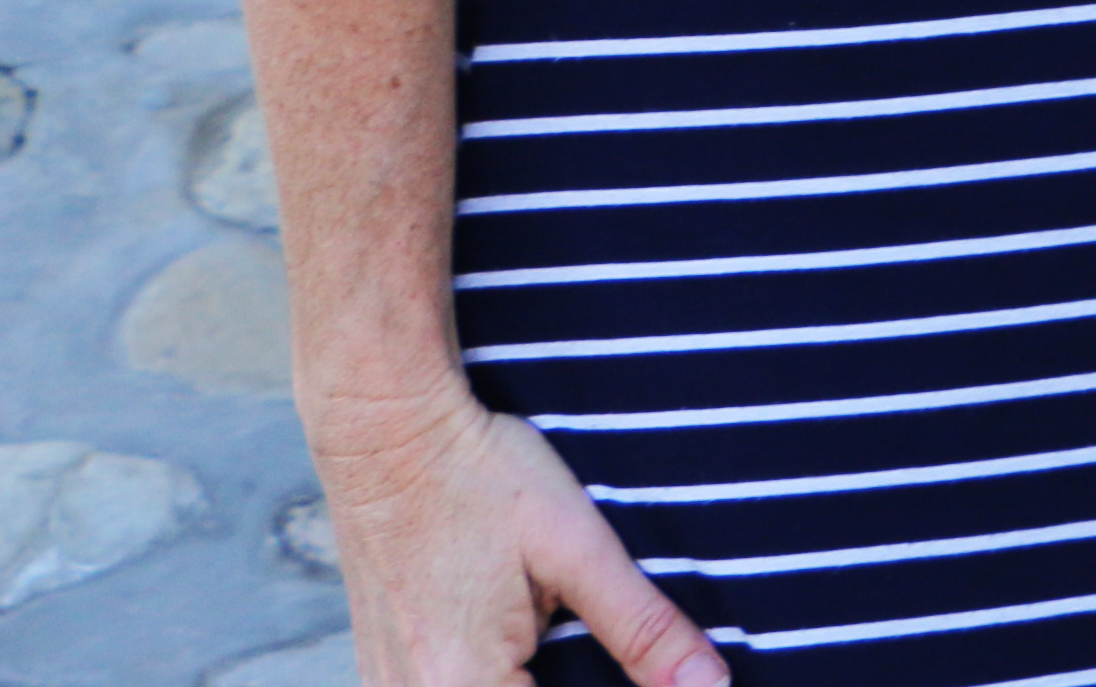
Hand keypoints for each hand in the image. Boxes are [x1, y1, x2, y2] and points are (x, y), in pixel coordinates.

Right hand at [322, 388, 722, 686]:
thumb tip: (711, 685)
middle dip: (581, 680)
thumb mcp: (579, 547)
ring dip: (544, 677)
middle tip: (584, 621)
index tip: (659, 679)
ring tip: (559, 625)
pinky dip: (502, 675)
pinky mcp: (384, 668)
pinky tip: (530, 642)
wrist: (386, 434)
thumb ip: (642, 626)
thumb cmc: (483, 479)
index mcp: (462, 684)